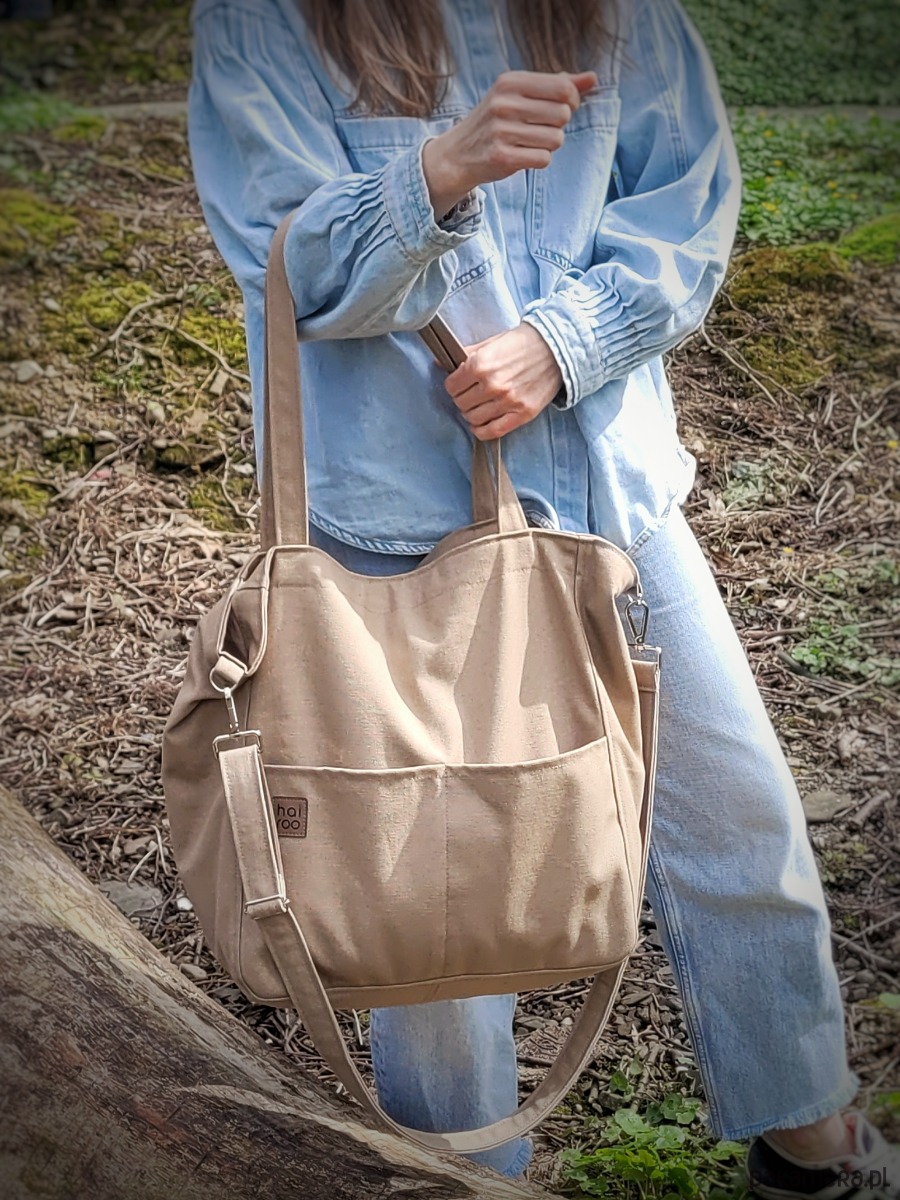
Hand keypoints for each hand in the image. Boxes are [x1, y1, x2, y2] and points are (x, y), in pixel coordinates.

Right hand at [422, 69, 596, 219]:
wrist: (458, 153)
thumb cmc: (497, 121)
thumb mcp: (520, 95)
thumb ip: (557, 85)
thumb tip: (592, 78)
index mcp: (510, 82)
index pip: (563, 88)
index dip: (572, 101)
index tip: (562, 108)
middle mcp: (504, 104)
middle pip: (563, 115)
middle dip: (558, 125)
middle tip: (540, 128)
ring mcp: (501, 131)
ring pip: (556, 140)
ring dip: (549, 145)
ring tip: (529, 142)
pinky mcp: (502, 157)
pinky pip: (543, 159)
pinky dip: (539, 160)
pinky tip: (523, 155)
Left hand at [444, 323, 563, 439]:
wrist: (558, 348)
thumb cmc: (524, 343)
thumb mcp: (492, 342)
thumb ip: (467, 354)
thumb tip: (440, 362)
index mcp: (481, 364)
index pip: (451, 386)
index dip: (453, 386)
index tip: (460, 385)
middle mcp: (492, 385)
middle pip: (460, 404)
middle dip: (462, 399)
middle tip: (470, 394)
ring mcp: (507, 402)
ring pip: (473, 419)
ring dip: (471, 414)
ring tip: (478, 406)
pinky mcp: (522, 414)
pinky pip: (492, 432)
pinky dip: (481, 431)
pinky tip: (481, 424)